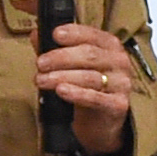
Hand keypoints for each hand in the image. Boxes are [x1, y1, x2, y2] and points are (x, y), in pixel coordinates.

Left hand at [38, 20, 141, 155]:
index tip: (55, 35)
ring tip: (41, 80)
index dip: (73, 33)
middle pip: (89, 55)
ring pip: (89, 76)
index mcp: (110, 46)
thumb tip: (35, 34)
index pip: (92, 35)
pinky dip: (76, 94)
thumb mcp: (71, 65)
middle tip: (40, 64)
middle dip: (60, 58)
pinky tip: (61, 91)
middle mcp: (119, 62)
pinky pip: (96, 98)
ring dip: (61, 77)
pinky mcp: (118, 105)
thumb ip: (55, 49)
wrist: (100, 122)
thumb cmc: (86, 87)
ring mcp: (121, 83)